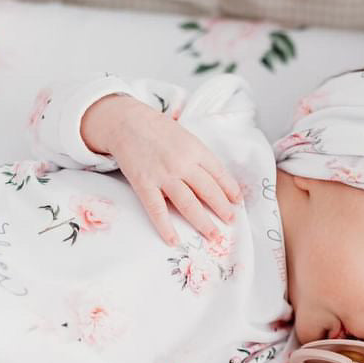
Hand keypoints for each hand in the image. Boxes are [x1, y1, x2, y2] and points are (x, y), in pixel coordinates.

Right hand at [80, 94, 240, 244]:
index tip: (238, 203)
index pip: (219, 173)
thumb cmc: (158, 130)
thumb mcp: (185, 137)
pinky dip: (166, 227)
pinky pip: (157, 210)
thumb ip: (199, 157)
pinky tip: (174, 241)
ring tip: (214, 236)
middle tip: (231, 222)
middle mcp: (182, 163)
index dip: (231, 190)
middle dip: (222, 209)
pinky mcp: (144, 184)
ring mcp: (163, 175)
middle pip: (208, 191)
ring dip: (202, 223)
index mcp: (195, 149)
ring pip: (188, 204)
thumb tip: (216, 181)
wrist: (125, 121)